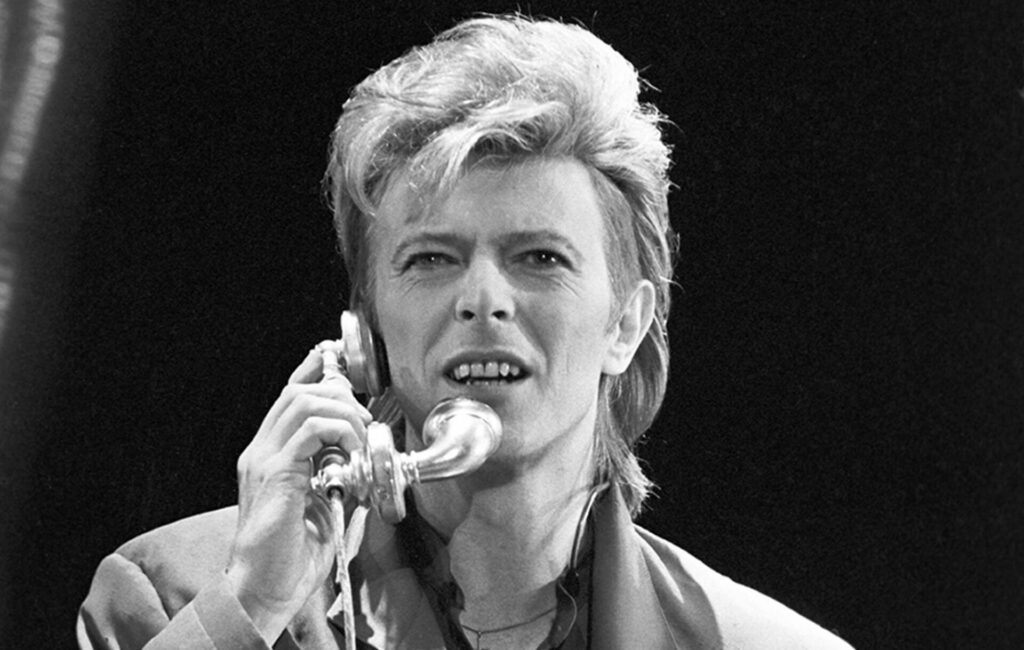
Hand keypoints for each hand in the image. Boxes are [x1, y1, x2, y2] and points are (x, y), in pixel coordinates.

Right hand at [225, 349, 371, 642]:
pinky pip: (308, 430)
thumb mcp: (325, 508)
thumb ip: (341, 480)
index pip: (289, 396)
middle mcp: (260, 451)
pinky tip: (351, 450)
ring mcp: (263, 460)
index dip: (315, 371)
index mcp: (269, 456)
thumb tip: (369, 466)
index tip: (341, 362)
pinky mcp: (274, 474)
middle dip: (339, 393)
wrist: (264, 589)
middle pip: (297, 391)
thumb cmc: (291, 557)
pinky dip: (337, 431)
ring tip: (359, 435)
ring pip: (302, 401)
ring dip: (342, 410)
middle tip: (363, 419)